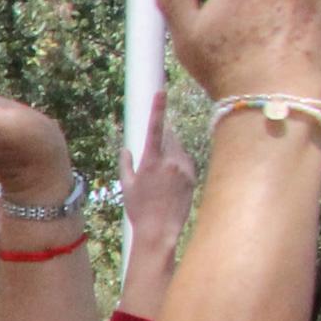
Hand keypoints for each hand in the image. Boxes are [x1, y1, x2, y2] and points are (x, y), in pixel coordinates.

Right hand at [122, 90, 193, 249]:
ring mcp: (185, 168)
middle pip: (170, 138)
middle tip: (154, 161)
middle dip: (163, 141)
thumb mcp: (127, 186)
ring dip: (171, 156)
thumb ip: (126, 164)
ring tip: (162, 181)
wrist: (161, 229)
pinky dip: (179, 167)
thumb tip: (126, 149)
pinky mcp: (194, 175)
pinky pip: (186, 162)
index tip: (161, 90)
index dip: (157, 108)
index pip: (154, 128)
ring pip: (179, 150)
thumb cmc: (139, 210)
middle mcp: (171, 161)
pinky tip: (171, 186)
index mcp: (151, 161)